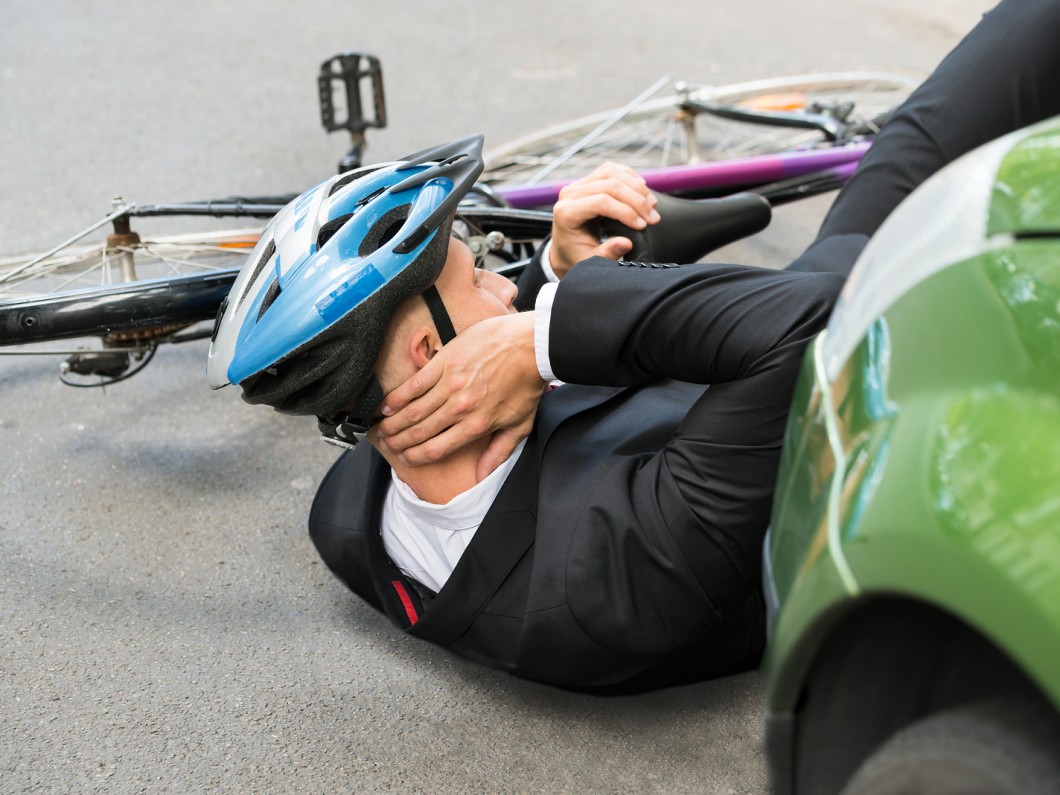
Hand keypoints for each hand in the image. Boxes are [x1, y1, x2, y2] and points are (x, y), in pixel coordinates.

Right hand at [376, 312, 546, 479]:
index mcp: (476, 426)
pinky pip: (414, 384)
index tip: (406, 459)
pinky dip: (397, 397)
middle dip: (399, 442)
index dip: (416, 457)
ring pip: (413, 410)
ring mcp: (450, 384)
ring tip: (382, 429)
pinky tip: (386, 405)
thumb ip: (499, 452)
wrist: (531, 346)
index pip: (437, 449)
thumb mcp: (519, 424)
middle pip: (420, 432)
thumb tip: (482, 475)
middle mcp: (460, 408)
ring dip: (393, 423)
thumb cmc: (527, 384)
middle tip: (387, 444)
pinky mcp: (445, 363)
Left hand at [550, 163, 659, 277]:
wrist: (566, 247)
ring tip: (652, 204)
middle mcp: (569, 194)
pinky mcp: (588, 179)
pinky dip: (631, 177)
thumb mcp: (589, 261)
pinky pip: (612, 169)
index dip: (625, 212)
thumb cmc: (577, 254)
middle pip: (609, 184)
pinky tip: (643, 191)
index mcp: (566, 213)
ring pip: (612, 173)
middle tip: (653, 217)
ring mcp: (578, 184)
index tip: (642, 226)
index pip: (600, 202)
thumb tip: (626, 243)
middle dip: (636, 200)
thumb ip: (606, 253)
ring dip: (636, 187)